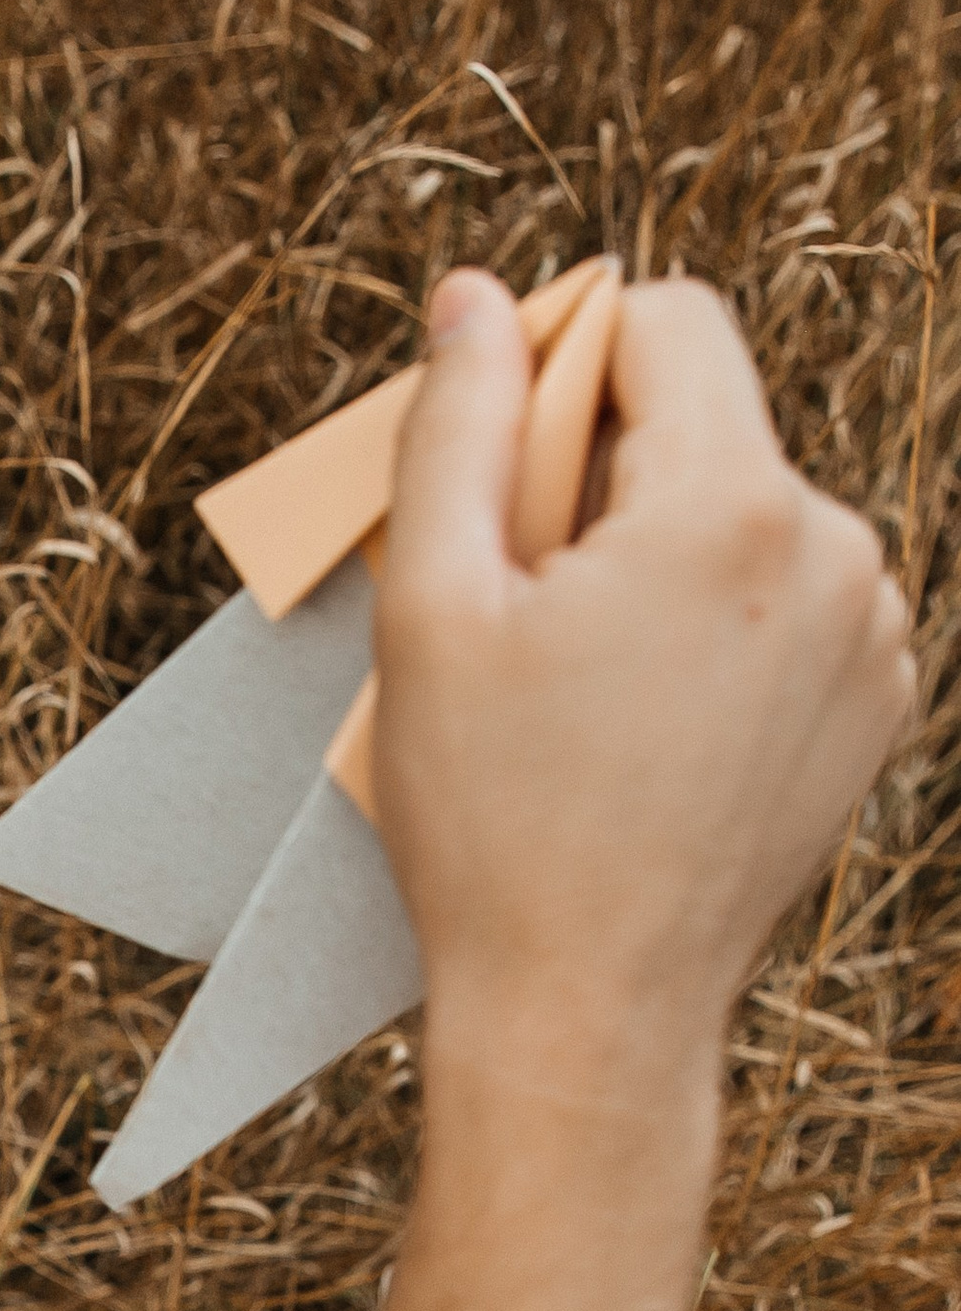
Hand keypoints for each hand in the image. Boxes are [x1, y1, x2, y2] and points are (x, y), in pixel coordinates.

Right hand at [374, 271, 913, 1079]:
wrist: (589, 1013)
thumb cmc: (492, 823)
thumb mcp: (432, 608)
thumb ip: (457, 426)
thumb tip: (481, 296)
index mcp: (732, 507)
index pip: (670, 320)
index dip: (567, 367)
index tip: (506, 480)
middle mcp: (838, 553)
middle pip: (710, 423)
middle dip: (610, 479)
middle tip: (529, 615)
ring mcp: (875, 635)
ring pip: (750, 514)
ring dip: (666, 557)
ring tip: (589, 688)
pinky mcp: (878, 704)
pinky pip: (791, 603)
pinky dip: (720, 631)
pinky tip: (650, 729)